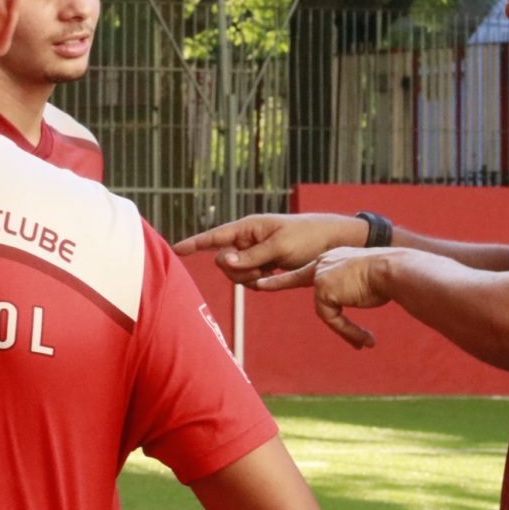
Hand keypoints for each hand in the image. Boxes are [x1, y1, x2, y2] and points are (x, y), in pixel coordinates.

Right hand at [173, 213, 366, 286]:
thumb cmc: (307, 238)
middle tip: (262, 269)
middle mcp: (247, 239)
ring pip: (236, 273)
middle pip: (224, 261)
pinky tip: (274, 277)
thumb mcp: (279, 247)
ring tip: (271, 271)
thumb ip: (250, 257)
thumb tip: (222, 262)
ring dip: (249, 278)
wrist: (333, 242)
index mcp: (247, 227)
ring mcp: (254, 252)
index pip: (214, 237)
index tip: (175, 248)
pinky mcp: (263, 264)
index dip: (194, 243)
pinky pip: (249, 279)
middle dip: (238, 270)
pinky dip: (258, 282)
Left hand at [258, 247, 393, 348]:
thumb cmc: (385, 277)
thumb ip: (347, 291)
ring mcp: (320, 275)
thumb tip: (342, 304)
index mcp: (330, 259)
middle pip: (301, 281)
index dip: (283, 278)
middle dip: (276, 283)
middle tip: (258, 284)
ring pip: (326, 311)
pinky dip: (348, 330)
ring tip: (365, 340)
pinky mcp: (322, 289)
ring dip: (346, 329)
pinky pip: (332, 318)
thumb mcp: (364, 282)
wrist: (390, 270)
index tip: (263, 281)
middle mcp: (322, 263)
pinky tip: (365, 337)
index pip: (304, 271)